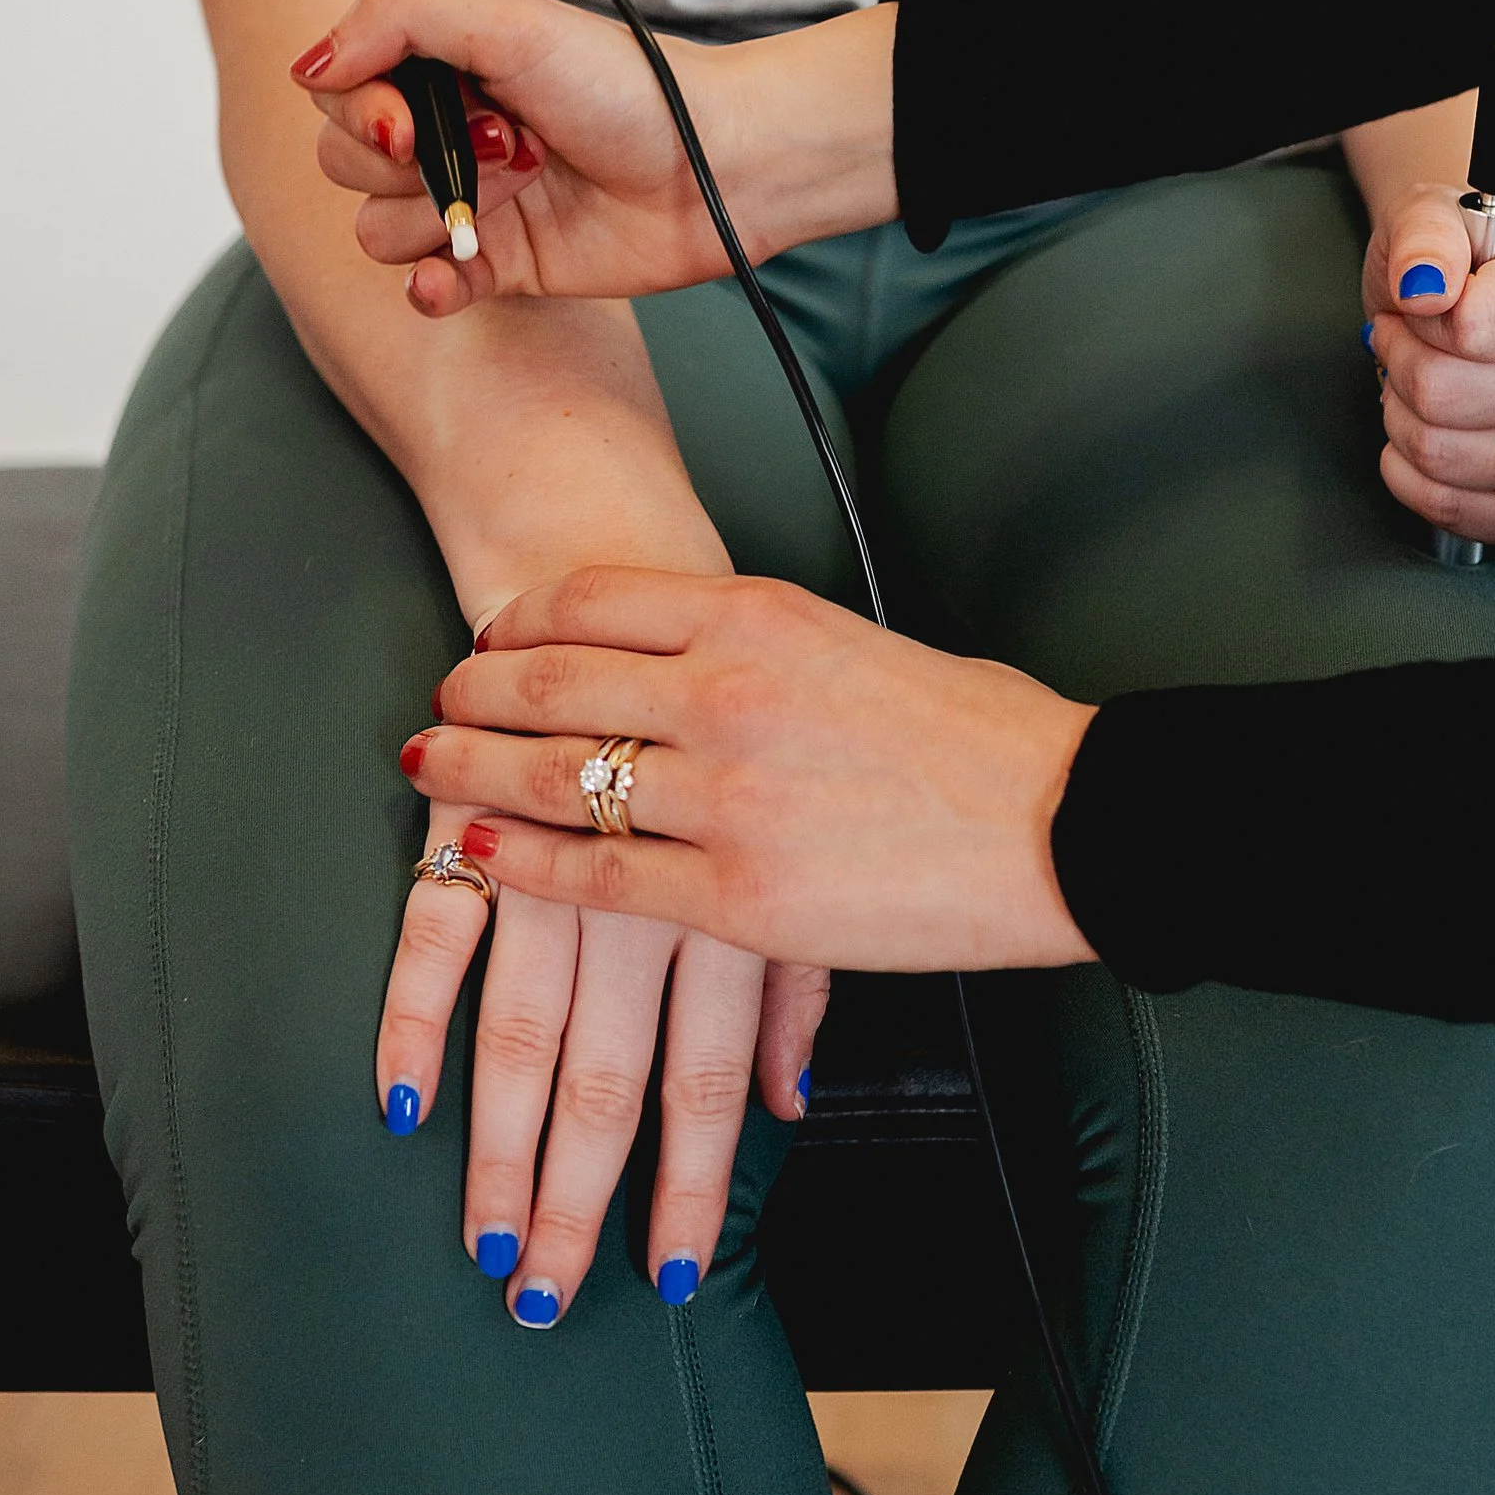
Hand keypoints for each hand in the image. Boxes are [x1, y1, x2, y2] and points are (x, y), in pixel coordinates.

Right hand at [294, 0, 894, 316]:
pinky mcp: (500, 265)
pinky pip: (421, 287)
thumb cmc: (626, 83)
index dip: (360, 110)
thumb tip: (307, 64)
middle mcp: (447, 130)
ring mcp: (471, 200)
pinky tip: (459, 272)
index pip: (339, 90)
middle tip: (507, 142)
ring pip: (377, 228)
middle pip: (345, 162)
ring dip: (441, 211)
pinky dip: (431, 284)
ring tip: (528, 184)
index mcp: (442, 64)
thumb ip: (395, 18)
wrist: (716, 166)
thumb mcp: (505, 21)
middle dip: (413, 159)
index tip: (407, 120)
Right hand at [379, 694, 823, 1326]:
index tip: (670, 1279)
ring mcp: (552, 857)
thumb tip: (790, 1103)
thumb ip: (794, 977)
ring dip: (494, 1144)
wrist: (625, 545)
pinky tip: (398, 1104)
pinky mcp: (472, 812)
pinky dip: (412, 1022)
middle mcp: (643, 890)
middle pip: (606, 1076)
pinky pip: (434, 934)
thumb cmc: (730, 702)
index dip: (688, 1186)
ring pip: (522, 1027)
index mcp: (730, 902)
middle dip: (573, 1198)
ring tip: (480, 1235)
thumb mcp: (795, 829)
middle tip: (541, 1296)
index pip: (710, 1078)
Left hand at [399, 568, 1098, 974]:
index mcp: (759, 615)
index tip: (492, 636)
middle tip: (437, 703)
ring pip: (552, 777)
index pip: (595, 599)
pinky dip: (521, 865)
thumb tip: (698, 663)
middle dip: (474, 694)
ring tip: (431, 770)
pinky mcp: (733, 896)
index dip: (522, 619)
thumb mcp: (857, 642)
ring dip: (473, 773)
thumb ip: (766, 647)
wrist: (1063, 821)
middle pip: (549, 681)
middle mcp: (724, 692)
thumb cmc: (982, 733)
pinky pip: (593, 878)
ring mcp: (722, 797)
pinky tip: (478, 857)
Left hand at [1363, 189, 1494, 550]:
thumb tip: (1425, 287)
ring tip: (1411, 385)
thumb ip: (1427, 233)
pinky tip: (1414, 440)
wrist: (1494, 306)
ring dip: (1402, 420)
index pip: (1475, 327)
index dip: (1420, 315)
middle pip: (1452, 398)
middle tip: (1399, 342)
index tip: (1418, 299)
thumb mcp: (1437, 214)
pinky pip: (1467, 514)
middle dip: (1400, 366)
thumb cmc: (1469, 264)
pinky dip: (1415, 478)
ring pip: (1451, 457)